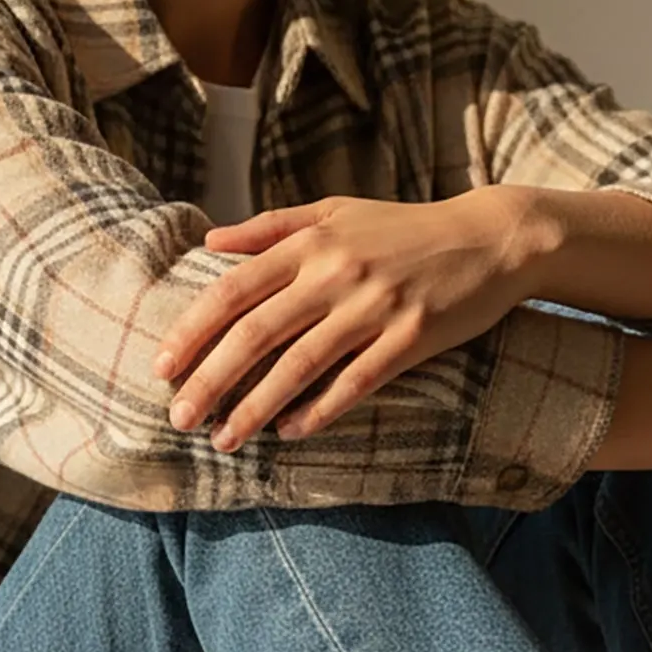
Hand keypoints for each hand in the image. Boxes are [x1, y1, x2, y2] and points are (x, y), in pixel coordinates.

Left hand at [153, 191, 534, 450]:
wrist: (490, 238)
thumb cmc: (405, 228)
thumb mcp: (336, 212)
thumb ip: (272, 227)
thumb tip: (210, 243)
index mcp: (311, 242)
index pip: (234, 289)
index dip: (193, 330)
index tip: (161, 367)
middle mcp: (336, 273)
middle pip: (256, 332)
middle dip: (211, 379)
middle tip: (179, 418)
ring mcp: (375, 306)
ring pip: (300, 364)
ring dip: (256, 407)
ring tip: (225, 439)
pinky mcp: (412, 337)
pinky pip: (357, 381)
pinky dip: (321, 410)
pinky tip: (291, 433)